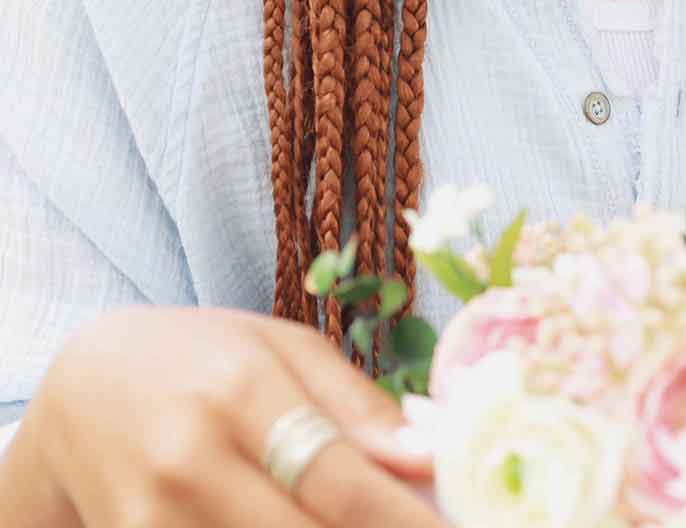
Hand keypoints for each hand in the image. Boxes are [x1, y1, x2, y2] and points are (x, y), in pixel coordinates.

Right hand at [15, 305, 446, 526]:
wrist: (81, 389)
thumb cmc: (203, 357)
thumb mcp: (282, 347)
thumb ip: (356, 403)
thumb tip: (432, 455)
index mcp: (241, 389)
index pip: (337, 478)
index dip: (404, 519)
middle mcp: (190, 460)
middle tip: (427, 526)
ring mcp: (152, 519)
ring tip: (370, 517)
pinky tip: (304, 522)